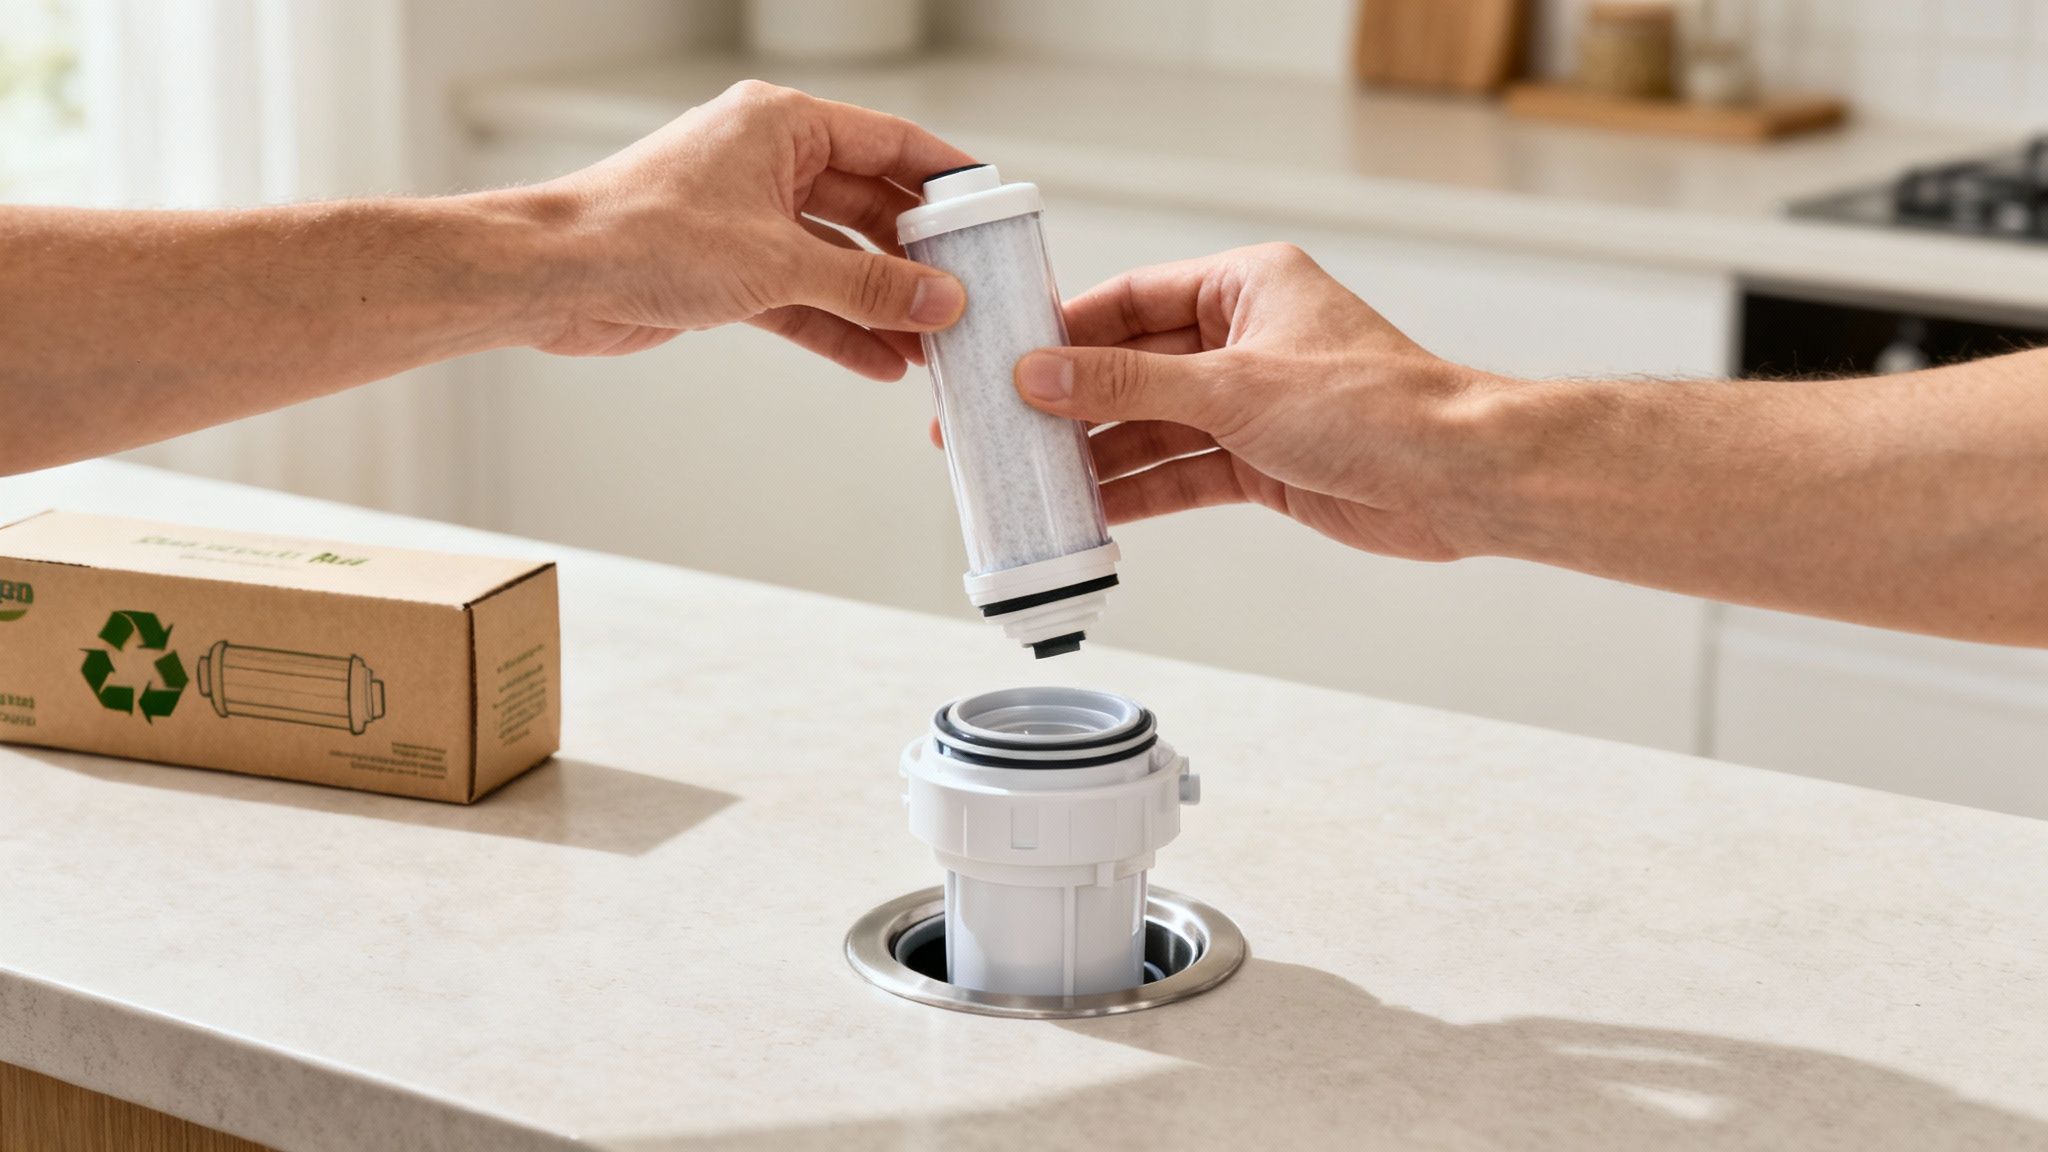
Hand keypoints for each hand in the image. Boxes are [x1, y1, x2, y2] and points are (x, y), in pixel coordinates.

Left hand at [525, 80, 972, 378]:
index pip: (888, 142)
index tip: (991, 208)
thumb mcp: (777, 263)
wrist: (554, 278)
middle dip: (917, 256)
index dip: (944, 177)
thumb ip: (867, 285)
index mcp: (781, 127)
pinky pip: (802, 298)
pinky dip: (837, 328)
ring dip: (881, 302)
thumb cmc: (642, 235)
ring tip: (934, 343)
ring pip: (836, 259)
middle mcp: (766, 164)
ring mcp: (747, 218)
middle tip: (968, 292)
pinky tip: (881, 363)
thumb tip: (940, 299)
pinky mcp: (727, 270)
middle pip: (867, 205)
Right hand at [1011, 243, 1511, 560]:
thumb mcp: (1232, 388)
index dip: (1068, 330)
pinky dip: (1141, 492)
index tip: (1009, 357)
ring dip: (1100, 455)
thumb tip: (1040, 374)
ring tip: (1035, 479)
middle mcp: (1245, 339)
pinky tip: (1093, 511)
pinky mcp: (1262, 462)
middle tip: (1003, 429)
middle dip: (1073, 402)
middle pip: (1135, 367)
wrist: (1455, 477)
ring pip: (1154, 426)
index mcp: (1245, 287)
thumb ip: (1128, 385)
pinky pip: (1183, 472)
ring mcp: (1252, 404)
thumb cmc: (1375, 406)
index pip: (1133, 300)